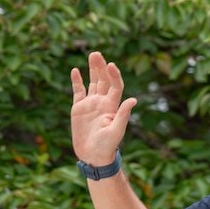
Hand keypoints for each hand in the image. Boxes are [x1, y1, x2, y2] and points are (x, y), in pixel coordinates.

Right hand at [71, 51, 136, 165]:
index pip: (115, 86)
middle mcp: (102, 102)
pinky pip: (78, 91)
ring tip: (92, 55)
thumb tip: (134, 99)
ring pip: (92, 82)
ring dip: (92, 69)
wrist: (93, 155)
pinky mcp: (78, 108)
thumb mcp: (117, 130)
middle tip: (97, 53)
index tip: (111, 65)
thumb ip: (123, 114)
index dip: (114, 75)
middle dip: (101, 67)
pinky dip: (77, 81)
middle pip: (103, 80)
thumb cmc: (107, 145)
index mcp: (112, 106)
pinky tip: (75, 70)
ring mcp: (90, 104)